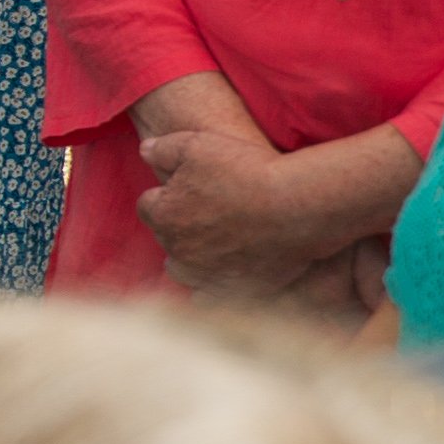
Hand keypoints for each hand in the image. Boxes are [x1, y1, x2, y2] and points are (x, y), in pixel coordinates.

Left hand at [138, 121, 330, 291]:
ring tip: (209, 246)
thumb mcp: (198, 145)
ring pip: (182, 271)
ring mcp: (206, 274)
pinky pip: (208, 299)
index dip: (165, 195)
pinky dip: (210, 288)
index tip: (185, 189)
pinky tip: (222, 274)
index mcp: (164, 215)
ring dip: (189, 259)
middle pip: (164, 238)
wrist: (298, 206)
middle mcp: (179, 250)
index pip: (148, 206)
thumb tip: (145, 151)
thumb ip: (164, 149)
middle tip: (203, 213)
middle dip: (176, 225)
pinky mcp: (234, 290)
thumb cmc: (247, 171)